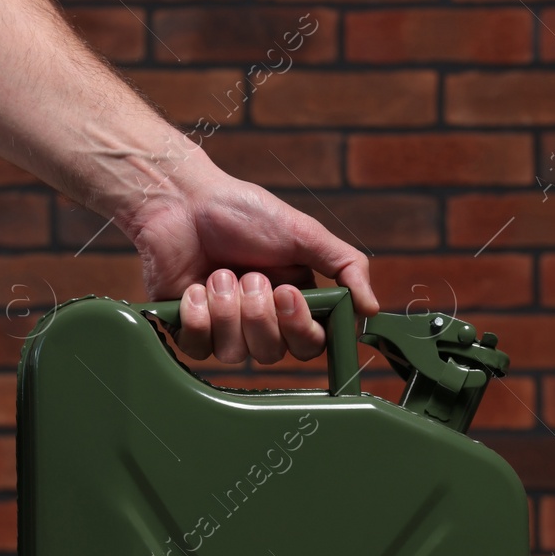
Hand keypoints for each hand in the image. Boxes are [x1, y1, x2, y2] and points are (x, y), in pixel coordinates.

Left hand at [118, 161, 379, 364]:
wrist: (181, 200)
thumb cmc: (241, 212)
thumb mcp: (303, 232)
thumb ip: (345, 265)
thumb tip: (372, 309)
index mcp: (292, 302)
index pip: (310, 344)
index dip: (300, 328)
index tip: (287, 293)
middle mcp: (260, 321)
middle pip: (273, 354)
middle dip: (258, 315)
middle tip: (249, 275)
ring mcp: (223, 329)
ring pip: (235, 355)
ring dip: (226, 310)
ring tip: (218, 274)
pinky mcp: (189, 331)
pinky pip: (199, 349)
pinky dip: (197, 317)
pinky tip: (193, 287)